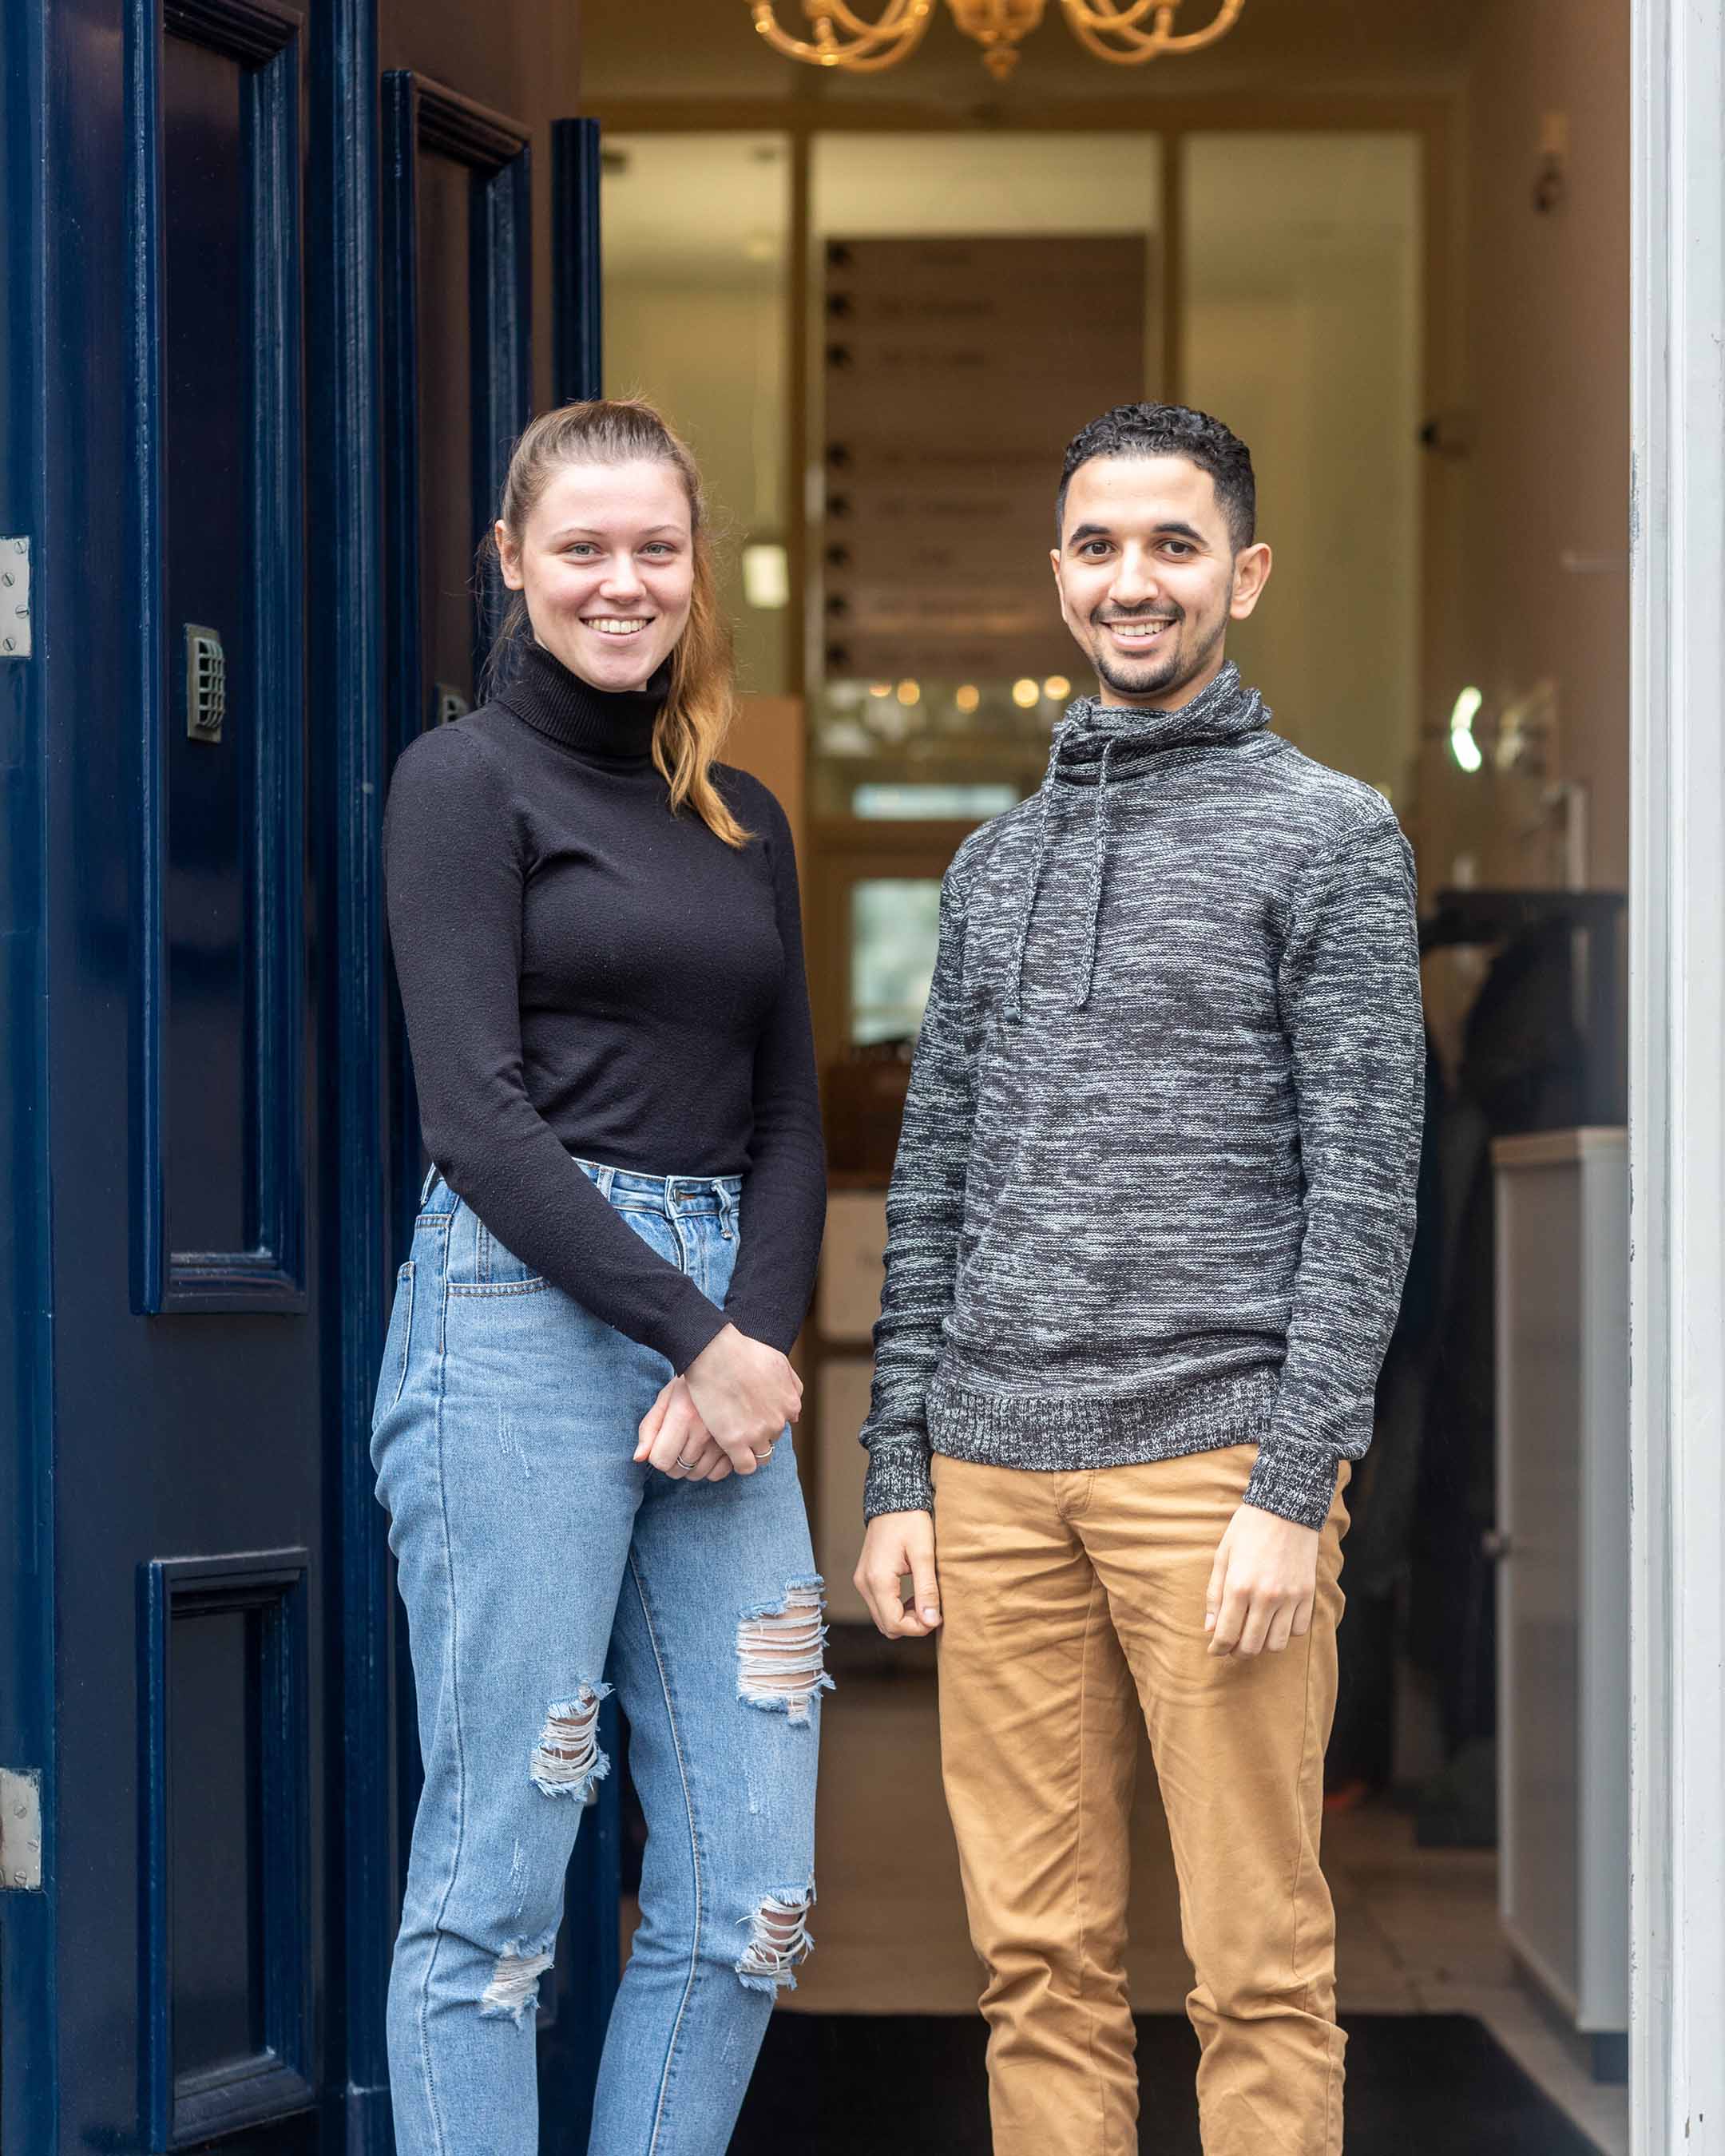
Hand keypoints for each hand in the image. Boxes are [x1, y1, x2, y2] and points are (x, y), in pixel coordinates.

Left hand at [634, 1376, 733, 1481]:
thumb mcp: (666, 1398)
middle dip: (673, 1461)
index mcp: (683, 1416)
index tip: (663, 1443)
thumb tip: (638, 1458)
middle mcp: (705, 1431)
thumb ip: (649, 1427)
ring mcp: (726, 1440)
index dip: (657, 1455)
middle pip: (678, 1470)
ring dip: (691, 1466)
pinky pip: (720, 1474)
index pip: (660, 1460)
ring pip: (698, 1474)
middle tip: (679, 1443)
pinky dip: (712, 1469)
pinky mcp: (741, 1445)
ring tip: (694, 1445)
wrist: (730, 1369)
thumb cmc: (692, 1384)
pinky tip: (710, 1452)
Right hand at [682, 1324, 801, 1477]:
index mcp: (790, 1403)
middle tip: (740, 1422)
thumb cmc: (745, 1352)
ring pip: (762, 1456)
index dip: (768, 1419)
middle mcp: (778, 1422)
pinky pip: (745, 1466)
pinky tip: (731, 1451)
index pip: (784, 1422)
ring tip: (735, 1438)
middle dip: (759, 1432)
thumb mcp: (779, 1362)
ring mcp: (757, 1434)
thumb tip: (795, 1414)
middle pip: (772, 1438)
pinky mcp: (735, 1442)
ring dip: (751, 1450)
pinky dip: (741, 1464)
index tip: (754, 1413)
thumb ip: (793, 1386)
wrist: (716, 1354)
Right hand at [854, 1510, 940, 1638]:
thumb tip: (931, 1621)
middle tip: (933, 1609)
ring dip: (904, 1618)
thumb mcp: (924, 1554)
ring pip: (882, 1618)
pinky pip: (879, 1605)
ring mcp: (862, 1581)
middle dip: (912, 1625)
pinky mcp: (865, 1578)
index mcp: (878, 1580)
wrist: (894, 1499)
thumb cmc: (910, 1521)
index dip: (918, 1628)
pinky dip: (896, 1608)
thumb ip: (926, 1590)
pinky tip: (913, 1595)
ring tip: (925, 1601)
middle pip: (887, 1626)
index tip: (938, 1616)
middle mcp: (864, 1584)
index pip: (895, 1624)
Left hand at [1204, 1502, 1320, 1656]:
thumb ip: (1215, 1594)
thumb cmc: (1247, 1529)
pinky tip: (1276, 1620)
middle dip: (1237, 1652)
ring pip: (1276, 1644)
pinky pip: (1298, 1630)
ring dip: (1262, 1644)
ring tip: (1254, 1633)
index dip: (1217, 1649)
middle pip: (1251, 1646)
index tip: (1214, 1650)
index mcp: (1239, 1587)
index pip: (1226, 1635)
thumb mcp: (1222, 1557)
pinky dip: (1285, 1632)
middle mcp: (1265, 1597)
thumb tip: (1209, 1628)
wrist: (1285, 1508)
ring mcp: (1289, 1597)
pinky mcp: (1307, 1594)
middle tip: (1232, 1645)